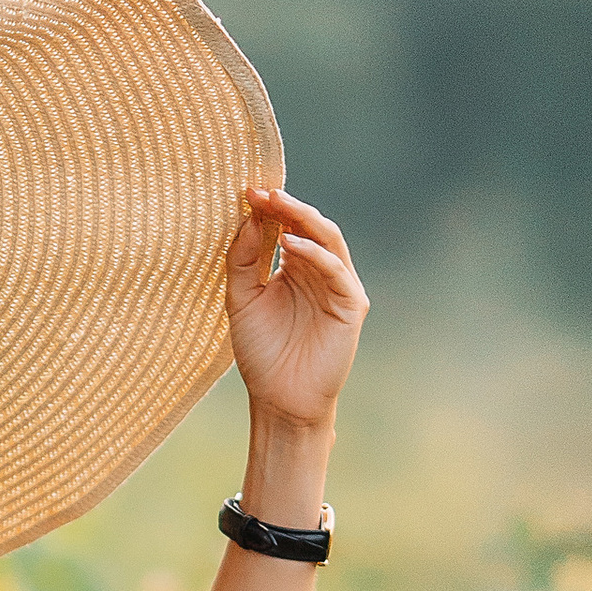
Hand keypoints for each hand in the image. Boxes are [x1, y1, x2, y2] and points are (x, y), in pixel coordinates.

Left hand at [224, 187, 367, 429]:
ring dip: (304, 219)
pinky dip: (315, 254)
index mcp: (295, 267)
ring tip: (278, 205)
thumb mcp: (241, 300)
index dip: (268, 208)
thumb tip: (247, 218)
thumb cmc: (261, 352)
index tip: (245, 191)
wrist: (279, 399)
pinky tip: (290, 245)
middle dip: (286, 206)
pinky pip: (336, 270)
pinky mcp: (351, 304)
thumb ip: (242, 260)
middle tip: (263, 191)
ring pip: (328, 240)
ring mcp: (338, 285)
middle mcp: (319, 271)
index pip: (286, 226)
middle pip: (309, 226)